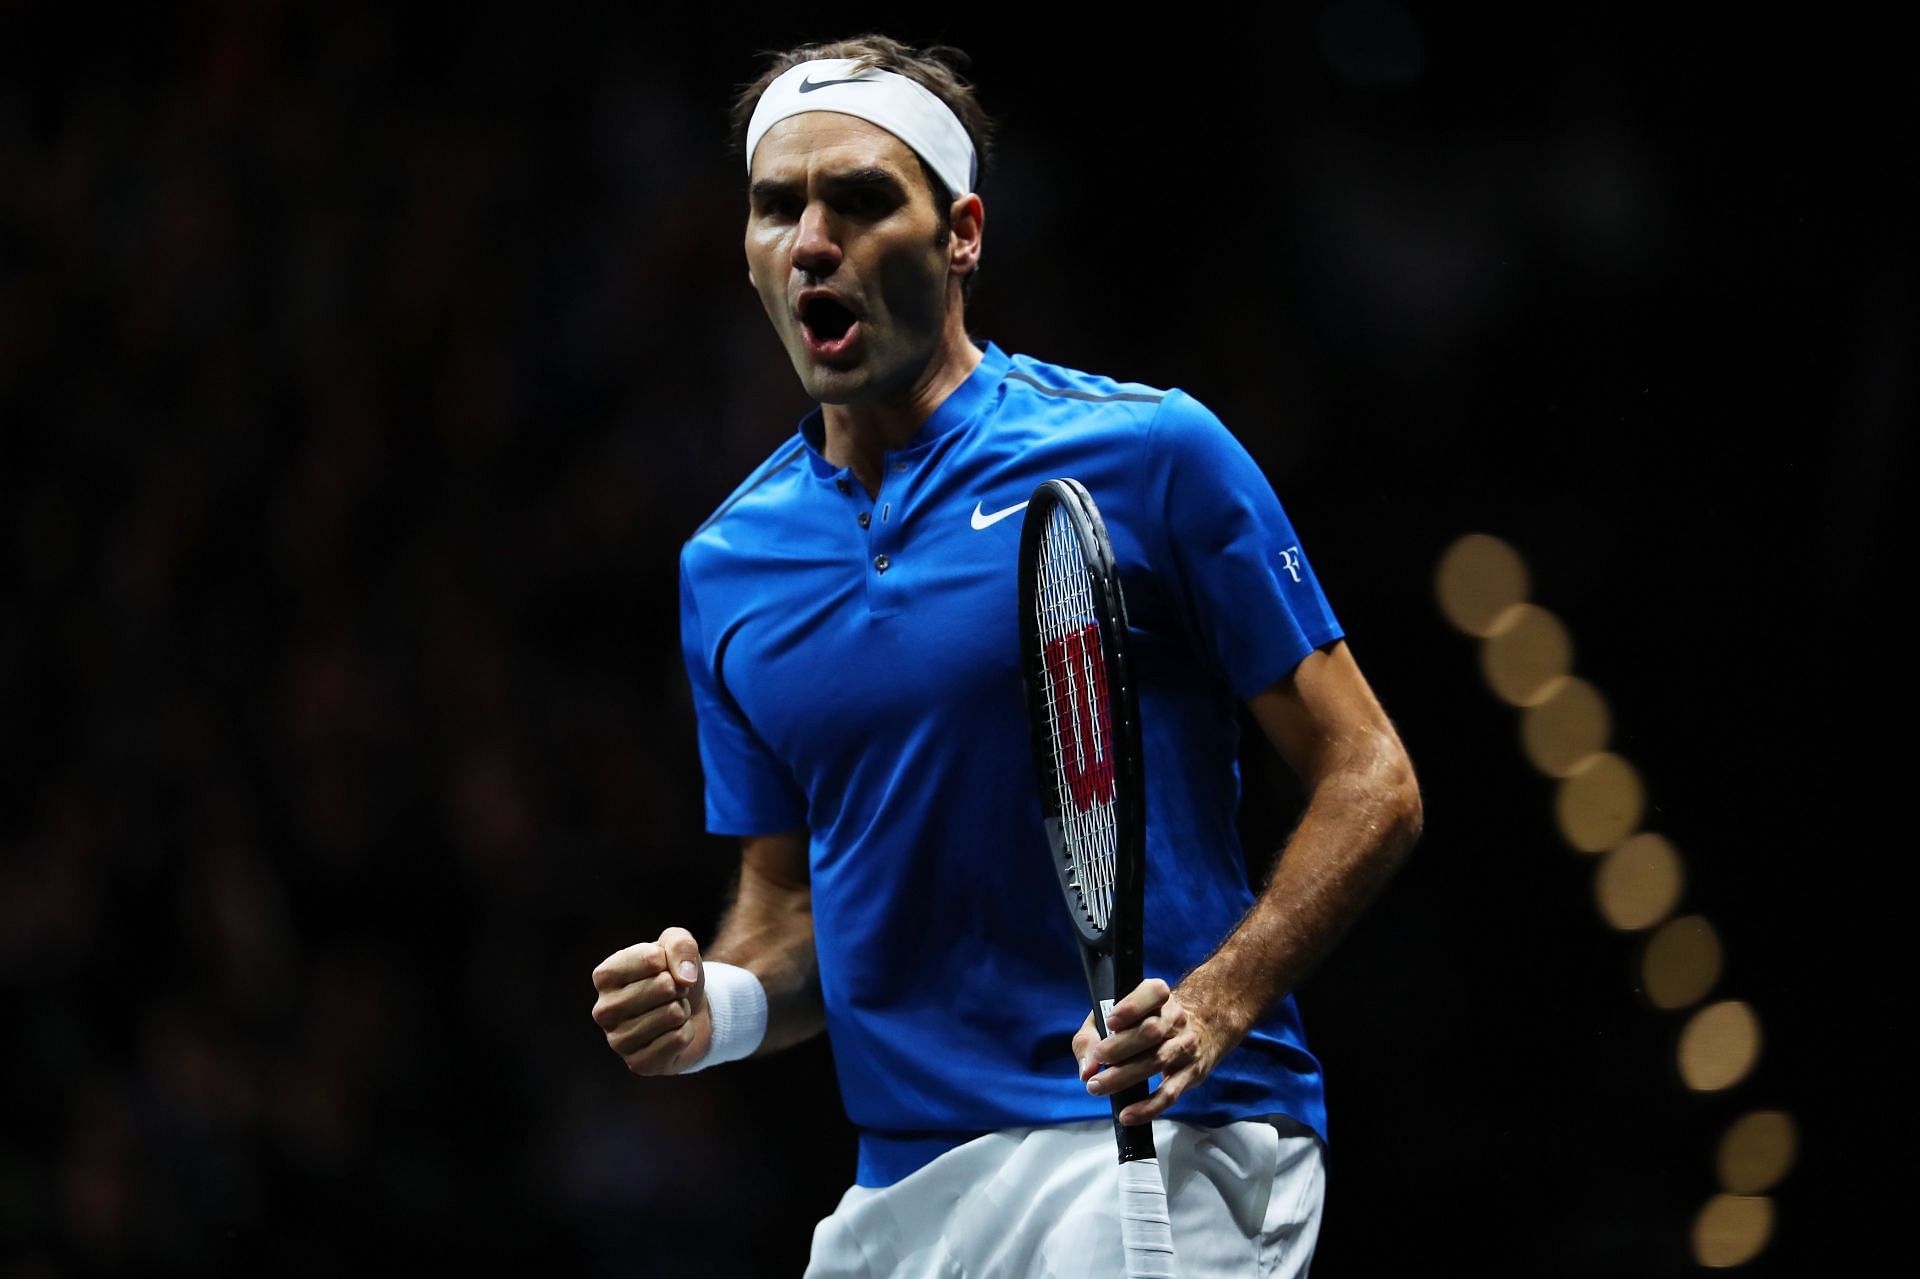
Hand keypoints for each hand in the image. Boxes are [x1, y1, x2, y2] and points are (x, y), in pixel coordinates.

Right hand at [591, 927, 711, 1074]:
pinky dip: (686, 1032)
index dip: (670, 960)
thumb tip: (683, 978)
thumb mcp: (679, 945)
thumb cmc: (675, 975)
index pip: (651, 959)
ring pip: (672, 1014)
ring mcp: (617, 1040)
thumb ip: (680, 944)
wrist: (691, 1012)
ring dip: (682, 1010)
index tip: (664, 968)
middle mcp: (603, 1010)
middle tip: (672, 992)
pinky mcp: (638, 1064)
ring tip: (672, 1011)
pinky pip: (678, 1039)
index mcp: (605, 976)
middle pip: (663, 987)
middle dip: (679, 986)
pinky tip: (673, 1032)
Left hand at [1072, 977, 1229, 1125]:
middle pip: (1150, 1031)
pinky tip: (1127, 1115)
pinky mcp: (1190, 1075)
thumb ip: (1092, 1038)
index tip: (1109, 1022)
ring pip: (1157, 1061)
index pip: (1152, 993)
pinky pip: (1169, 1094)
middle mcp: (1176, 1019)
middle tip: (1097, 1060)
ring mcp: (1185, 1047)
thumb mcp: (1116, 1016)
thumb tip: (1085, 1069)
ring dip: (1123, 1077)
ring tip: (1097, 1086)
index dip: (1131, 1007)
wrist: (1202, 1027)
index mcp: (1158, 996)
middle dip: (1119, 1048)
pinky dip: (1147, 1108)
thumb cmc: (1146, 1020)